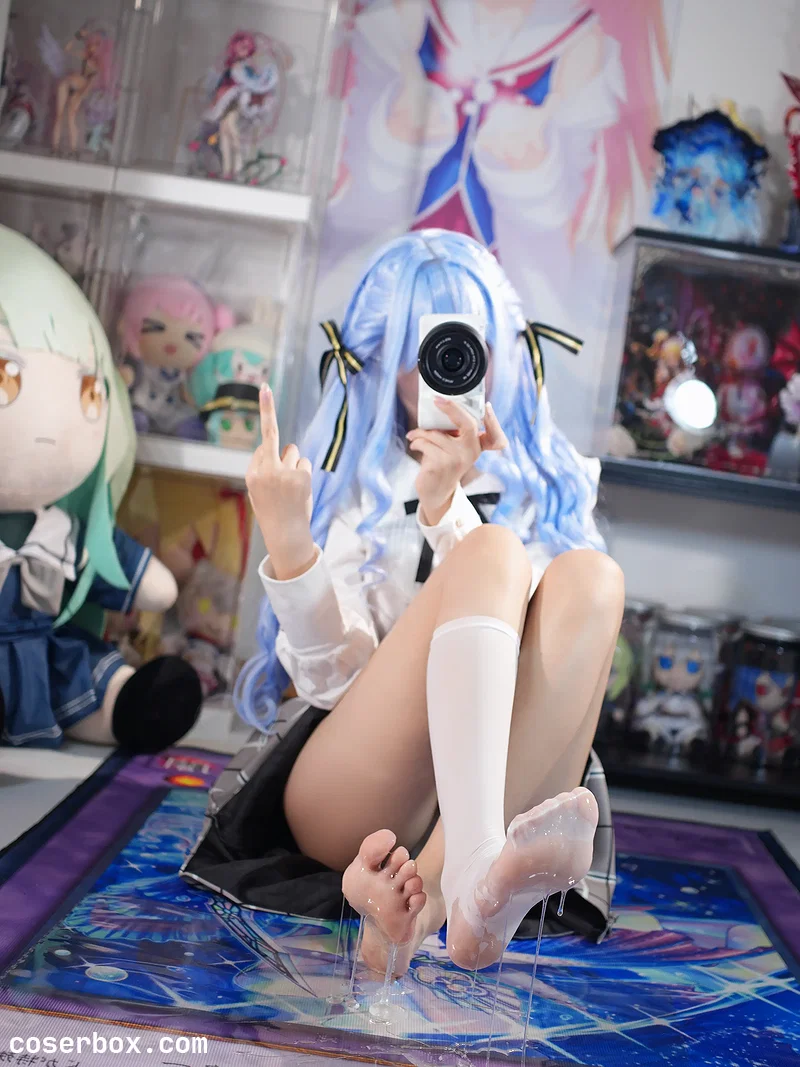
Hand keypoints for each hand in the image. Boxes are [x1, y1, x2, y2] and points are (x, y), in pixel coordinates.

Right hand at [245, 385, 315, 580]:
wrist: (285, 534)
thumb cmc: (271, 510)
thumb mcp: (258, 489)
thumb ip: (264, 466)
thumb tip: (279, 448)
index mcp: (251, 473)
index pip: (261, 441)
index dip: (265, 410)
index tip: (265, 387)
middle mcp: (265, 470)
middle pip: (275, 439)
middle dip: (267, 407)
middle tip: (264, 387)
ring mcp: (284, 473)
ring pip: (293, 452)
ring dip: (293, 464)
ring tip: (290, 486)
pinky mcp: (301, 478)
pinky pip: (304, 463)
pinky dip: (303, 473)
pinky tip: (299, 490)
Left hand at [407, 398, 507, 524]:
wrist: (436, 492)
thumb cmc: (443, 463)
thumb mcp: (455, 448)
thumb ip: (455, 432)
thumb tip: (441, 405)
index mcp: (477, 447)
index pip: (494, 435)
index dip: (493, 420)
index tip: (487, 406)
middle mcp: (471, 453)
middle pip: (468, 424)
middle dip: (452, 408)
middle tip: (437, 400)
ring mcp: (457, 459)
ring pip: (436, 434)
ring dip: (421, 433)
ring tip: (415, 436)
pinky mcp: (441, 465)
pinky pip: (425, 443)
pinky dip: (416, 441)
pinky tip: (414, 445)